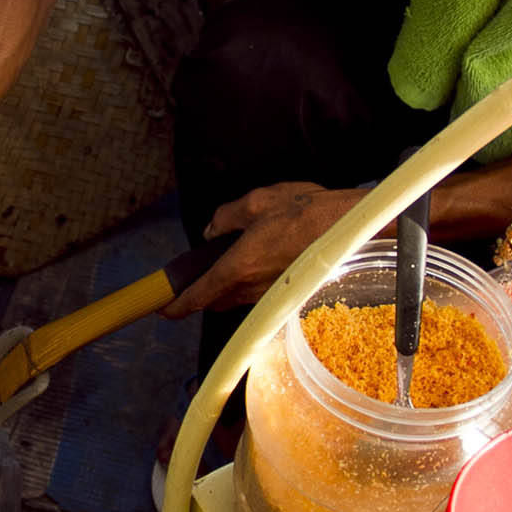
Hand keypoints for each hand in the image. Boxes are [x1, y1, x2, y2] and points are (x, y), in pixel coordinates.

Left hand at [162, 182, 365, 316]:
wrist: (349, 226)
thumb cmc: (306, 213)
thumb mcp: (256, 203)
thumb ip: (225, 217)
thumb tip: (213, 229)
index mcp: (238, 266)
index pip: (198, 295)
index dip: (177, 305)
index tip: (163, 308)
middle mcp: (252, 287)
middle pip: (215, 301)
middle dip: (202, 292)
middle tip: (198, 273)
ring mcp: (270, 293)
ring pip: (236, 298)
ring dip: (226, 286)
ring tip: (231, 259)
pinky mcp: (286, 292)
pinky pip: (256, 294)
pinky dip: (248, 282)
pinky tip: (258, 258)